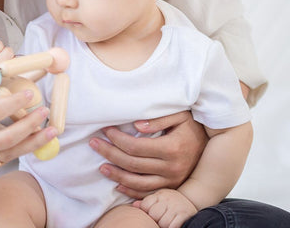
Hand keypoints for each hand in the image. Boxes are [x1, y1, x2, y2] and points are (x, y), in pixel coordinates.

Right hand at [0, 66, 57, 178]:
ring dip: (33, 142)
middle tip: (44, 110)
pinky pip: (6, 159)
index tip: (28, 93)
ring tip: (52, 129)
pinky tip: (38, 139)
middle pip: (3, 139)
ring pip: (9, 154)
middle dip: (27, 126)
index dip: (10, 104)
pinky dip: (24, 149)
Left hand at [89, 111, 207, 198]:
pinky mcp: (172, 187)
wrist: (213, 145)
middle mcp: (172, 167)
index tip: (105, 130)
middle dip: (110, 153)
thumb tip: (136, 126)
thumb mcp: (179, 115)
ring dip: (117, 175)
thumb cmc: (192, 125)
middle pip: (133, 164)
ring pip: (138, 182)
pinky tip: (117, 185)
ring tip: (101, 166)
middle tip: (93, 144)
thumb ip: (158, 119)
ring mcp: (172, 180)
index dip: (117, 139)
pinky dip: (131, 191)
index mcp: (172, 148)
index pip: (136, 146)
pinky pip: (148, 193)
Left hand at [133, 188, 196, 227]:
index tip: (151, 213)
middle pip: (153, 214)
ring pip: (163, 222)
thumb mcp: (159, 198)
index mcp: (159, 194)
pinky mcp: (184, 214)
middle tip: (160, 218)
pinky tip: (173, 224)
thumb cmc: (170, 202)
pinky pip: (173, 226)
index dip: (146, 212)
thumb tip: (134, 205)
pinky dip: (171, 227)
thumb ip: (147, 202)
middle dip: (155, 219)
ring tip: (167, 221)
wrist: (191, 200)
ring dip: (164, 225)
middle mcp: (167, 199)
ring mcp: (176, 206)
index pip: (145, 205)